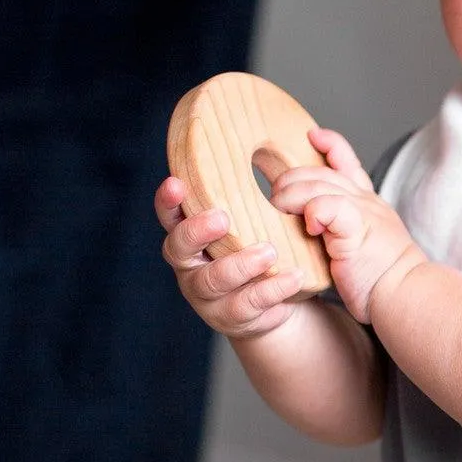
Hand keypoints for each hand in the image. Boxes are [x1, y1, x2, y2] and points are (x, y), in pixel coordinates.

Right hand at [155, 177, 306, 337]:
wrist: (278, 302)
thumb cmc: (264, 249)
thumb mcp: (259, 220)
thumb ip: (258, 191)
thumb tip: (291, 143)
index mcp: (191, 234)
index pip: (170, 214)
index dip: (168, 201)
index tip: (175, 183)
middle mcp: (191, 264)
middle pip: (179, 248)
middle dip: (198, 231)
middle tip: (222, 217)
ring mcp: (207, 294)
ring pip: (214, 280)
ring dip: (241, 264)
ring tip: (270, 252)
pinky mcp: (231, 317)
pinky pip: (248, 305)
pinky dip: (271, 290)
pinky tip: (293, 277)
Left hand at [271, 126, 424, 324]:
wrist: (407, 295)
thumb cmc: (383, 281)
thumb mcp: (360, 247)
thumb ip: (338, 231)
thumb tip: (309, 228)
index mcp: (367, 204)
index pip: (348, 162)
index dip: (330, 145)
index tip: (313, 135)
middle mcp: (365, 202)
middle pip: (322, 172)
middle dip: (293, 176)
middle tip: (276, 192)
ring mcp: (363, 213)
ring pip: (320, 185)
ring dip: (293, 193)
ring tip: (279, 206)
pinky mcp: (356, 229)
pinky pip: (328, 206)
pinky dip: (313, 210)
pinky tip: (309, 225)